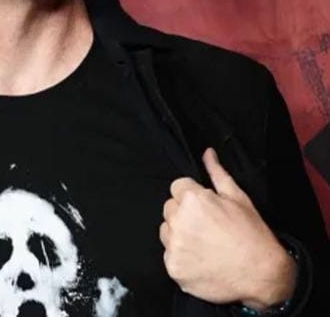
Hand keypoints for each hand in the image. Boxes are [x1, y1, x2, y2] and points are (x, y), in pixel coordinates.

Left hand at [159, 148, 295, 309]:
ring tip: (205, 243)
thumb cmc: (252, 236)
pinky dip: (181, 257)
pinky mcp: (173, 267)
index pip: (177, 186)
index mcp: (193, 199)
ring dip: (179, 234)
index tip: (205, 207)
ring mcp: (174, 246)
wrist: (262, 277)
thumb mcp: (238, 198)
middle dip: (184, 213)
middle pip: (170, 208)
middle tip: (207, 226)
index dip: (192, 195)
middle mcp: (179, 221)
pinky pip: (169, 255)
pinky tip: (202, 260)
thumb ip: (217, 173)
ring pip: (166, 231)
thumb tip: (207, 153)